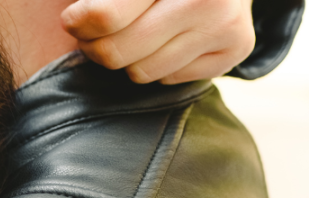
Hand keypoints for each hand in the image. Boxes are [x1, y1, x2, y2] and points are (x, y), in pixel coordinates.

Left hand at [61, 0, 255, 83]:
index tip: (73, 20)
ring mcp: (225, 22)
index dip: (79, 23)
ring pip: (140, 72)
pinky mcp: (237, 47)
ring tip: (134, 36)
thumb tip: (71, 21)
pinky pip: (168, 79)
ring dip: (128, 59)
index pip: (105, 17)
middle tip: (93, 36)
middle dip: (96, 48)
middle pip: (117, 52)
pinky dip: (158, 66)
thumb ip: (97, 0)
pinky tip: (167, 41)